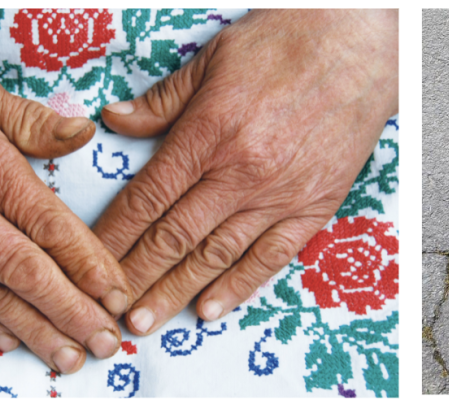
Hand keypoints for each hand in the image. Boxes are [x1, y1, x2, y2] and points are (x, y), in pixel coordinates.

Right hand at [0, 10, 128, 372]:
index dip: (91, 266)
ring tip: (70, 358)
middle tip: (107, 342)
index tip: (119, 295)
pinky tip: (7, 341)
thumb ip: (34, 122)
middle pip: (28, 272)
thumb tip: (83, 135)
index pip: (51, 227)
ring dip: (33, 331)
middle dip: (74, 313)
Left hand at [94, 9, 397, 335]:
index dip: (114, 235)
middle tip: (108, 313)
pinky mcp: (313, 208)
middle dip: (137, 278)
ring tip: (147, 322)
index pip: (148, 197)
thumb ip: (163, 100)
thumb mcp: (212, 59)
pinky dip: (239, 286)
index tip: (89, 262)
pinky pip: (271, 257)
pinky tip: (210, 309)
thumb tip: (115, 122)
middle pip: (176, 237)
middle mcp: (241, 172)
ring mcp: (279, 195)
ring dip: (177, 292)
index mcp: (209, 133)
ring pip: (217, 255)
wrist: (359, 48)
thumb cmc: (284, 45)